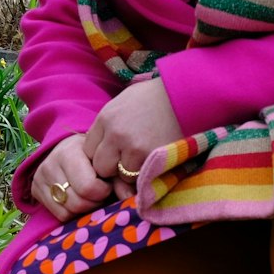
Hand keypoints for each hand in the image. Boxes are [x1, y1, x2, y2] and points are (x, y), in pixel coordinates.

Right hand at [30, 134, 112, 223]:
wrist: (69, 147)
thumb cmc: (93, 155)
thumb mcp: (106, 161)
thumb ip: (119, 179)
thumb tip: (130, 199)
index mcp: (69, 152)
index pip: (89, 187)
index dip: (103, 191)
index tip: (107, 184)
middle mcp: (50, 164)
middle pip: (78, 203)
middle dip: (94, 203)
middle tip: (100, 194)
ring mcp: (39, 177)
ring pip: (68, 211)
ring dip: (84, 209)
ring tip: (89, 196)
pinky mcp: (35, 189)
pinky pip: (59, 215)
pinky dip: (72, 212)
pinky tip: (78, 199)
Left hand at [84, 78, 182, 194]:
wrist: (186, 94)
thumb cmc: (155, 97)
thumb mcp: (123, 102)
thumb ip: (108, 124)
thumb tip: (99, 145)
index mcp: (105, 118)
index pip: (87, 150)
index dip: (100, 155)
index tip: (112, 155)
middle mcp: (115, 133)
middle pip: (100, 166)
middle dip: (111, 168)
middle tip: (127, 162)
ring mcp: (132, 146)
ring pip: (119, 176)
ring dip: (129, 173)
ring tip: (144, 160)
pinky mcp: (150, 157)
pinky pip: (139, 178)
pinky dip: (145, 175)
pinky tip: (154, 162)